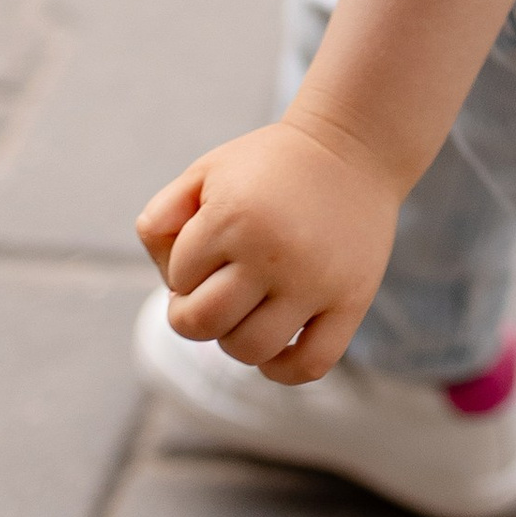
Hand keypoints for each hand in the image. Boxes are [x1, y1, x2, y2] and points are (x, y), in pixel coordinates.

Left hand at [136, 112, 400, 385]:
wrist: (353, 147)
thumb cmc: (269, 164)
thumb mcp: (208, 170)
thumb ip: (162, 213)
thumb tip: (167, 279)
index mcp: (232, 218)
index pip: (179, 279)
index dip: (185, 269)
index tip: (208, 247)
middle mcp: (273, 253)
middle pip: (203, 323)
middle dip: (194, 314)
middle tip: (214, 291)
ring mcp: (315, 282)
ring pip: (250, 349)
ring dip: (235, 339)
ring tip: (247, 309)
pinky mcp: (352, 301)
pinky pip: (309, 365)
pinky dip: (281, 369)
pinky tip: (275, 346)